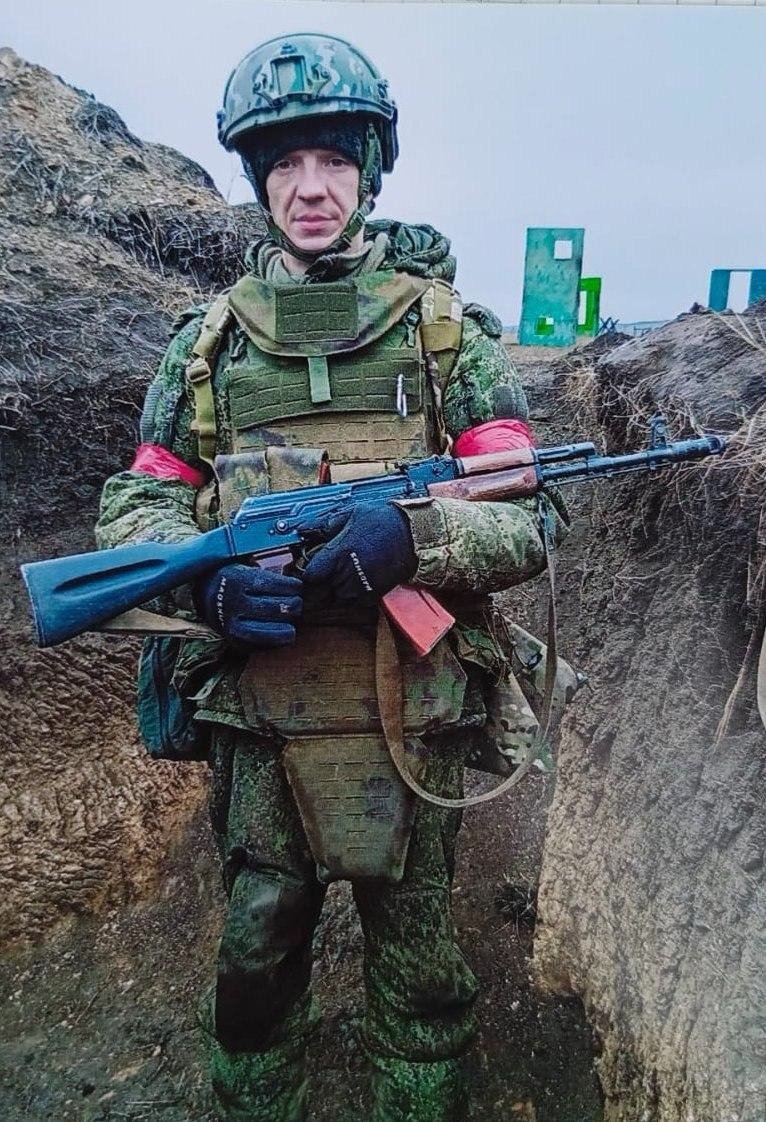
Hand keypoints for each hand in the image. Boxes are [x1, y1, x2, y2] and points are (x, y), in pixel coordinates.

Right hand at [194, 564, 301, 646]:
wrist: (206, 599)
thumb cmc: (234, 580)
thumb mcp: (245, 568)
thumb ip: (268, 572)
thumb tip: (298, 583)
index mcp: (236, 580)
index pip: (270, 584)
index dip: (290, 586)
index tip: (297, 585)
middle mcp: (232, 604)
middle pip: (273, 608)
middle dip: (292, 605)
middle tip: (297, 602)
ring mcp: (232, 626)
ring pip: (268, 631)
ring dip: (288, 626)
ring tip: (292, 618)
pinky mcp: (235, 642)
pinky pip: (263, 645)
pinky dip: (278, 640)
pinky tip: (284, 631)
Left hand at [298, 502, 416, 603]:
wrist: (415, 537)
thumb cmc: (384, 522)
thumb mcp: (351, 513)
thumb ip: (323, 524)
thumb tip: (302, 529)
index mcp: (338, 555)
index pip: (309, 576)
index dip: (305, 572)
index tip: (307, 566)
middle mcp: (347, 576)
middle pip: (318, 593)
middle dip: (316, 584)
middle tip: (321, 572)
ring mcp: (360, 589)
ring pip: (334, 599)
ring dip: (332, 590)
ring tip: (341, 573)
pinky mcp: (371, 596)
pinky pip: (351, 602)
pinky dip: (349, 594)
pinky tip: (355, 577)